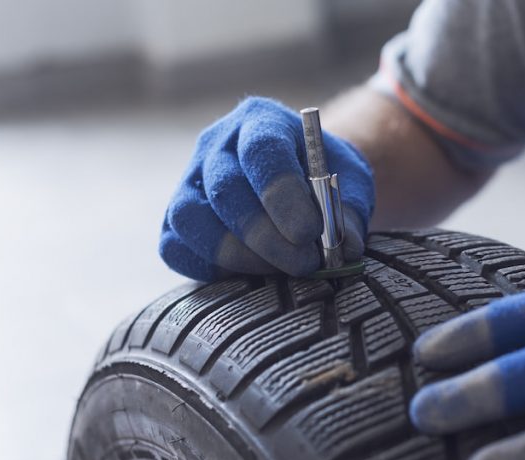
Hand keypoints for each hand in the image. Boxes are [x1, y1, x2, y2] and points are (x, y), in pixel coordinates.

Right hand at [159, 97, 373, 279]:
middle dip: (266, 235)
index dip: (282, 194)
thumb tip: (343, 247)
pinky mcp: (177, 219)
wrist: (301, 184)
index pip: (261, 149)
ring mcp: (189, 180)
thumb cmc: (326, 181)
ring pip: (190, 218)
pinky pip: (174, 247)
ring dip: (236, 254)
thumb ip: (347, 213)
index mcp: (262, 121)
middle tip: (303, 263)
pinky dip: (209, 268)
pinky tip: (251, 273)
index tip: (310, 233)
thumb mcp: (350, 186)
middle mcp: (217, 144)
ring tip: (279, 270)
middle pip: (225, 187)